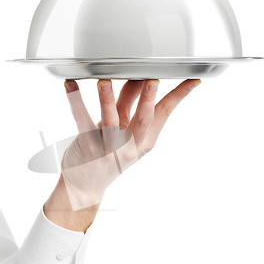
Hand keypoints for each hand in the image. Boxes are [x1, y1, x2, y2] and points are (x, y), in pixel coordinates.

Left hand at [44, 78, 200, 231]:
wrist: (84, 186)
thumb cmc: (107, 155)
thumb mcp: (125, 133)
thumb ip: (130, 104)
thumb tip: (139, 76)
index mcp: (144, 140)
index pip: (165, 113)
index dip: (179, 95)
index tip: (192, 80)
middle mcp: (129, 145)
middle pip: (143, 120)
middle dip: (148, 100)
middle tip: (153, 80)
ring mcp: (108, 148)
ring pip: (110, 121)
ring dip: (107, 99)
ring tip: (104, 82)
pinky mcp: (87, 147)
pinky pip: (82, 121)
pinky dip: (76, 102)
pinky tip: (71, 86)